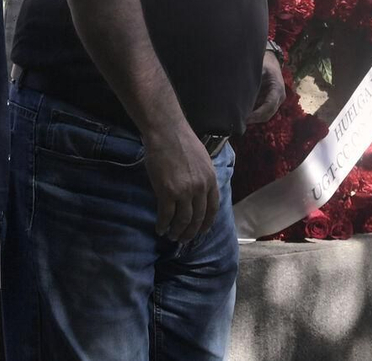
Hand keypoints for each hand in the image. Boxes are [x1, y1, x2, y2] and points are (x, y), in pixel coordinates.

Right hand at [143, 124, 219, 241]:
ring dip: (177, 232)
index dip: (206, 224)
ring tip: (171, 236)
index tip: (200, 232)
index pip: (212, 210)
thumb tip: (201, 193)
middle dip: (190, 232)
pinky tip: (159, 228)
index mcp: (211, 181)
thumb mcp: (203, 160)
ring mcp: (184, 192)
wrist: (167, 132)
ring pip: (182, 221)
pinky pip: (166, 215)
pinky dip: (163, 224)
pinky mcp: (167, 192)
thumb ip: (204, 178)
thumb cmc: (183, 142)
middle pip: (197, 219)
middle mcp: (200, 189)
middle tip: (183, 239)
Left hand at [246, 51, 286, 124]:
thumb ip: (252, 81)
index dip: (257, 114)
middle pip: (267, 114)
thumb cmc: (265, 64)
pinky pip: (262, 112)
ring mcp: (275, 102)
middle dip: (254, 119)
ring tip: (239, 119)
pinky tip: (242, 115)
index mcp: (278, 89)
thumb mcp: (259, 69)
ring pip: (264, 116)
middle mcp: (279, 98)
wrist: (271, 62)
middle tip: (239, 121)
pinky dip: (253, 115)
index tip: (245, 117)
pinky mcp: (269, 103)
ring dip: (253, 119)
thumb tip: (238, 91)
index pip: (269, 106)